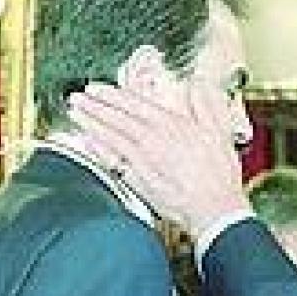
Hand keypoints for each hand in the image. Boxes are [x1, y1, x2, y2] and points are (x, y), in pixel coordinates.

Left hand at [68, 79, 250, 237]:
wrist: (213, 209)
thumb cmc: (218, 175)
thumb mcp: (220, 133)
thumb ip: (206, 106)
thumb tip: (198, 86)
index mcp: (171, 124)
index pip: (134, 104)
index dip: (112, 95)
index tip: (96, 88)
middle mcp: (152, 139)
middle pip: (116, 118)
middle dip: (94, 106)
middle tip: (77, 97)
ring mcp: (141, 160)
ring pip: (109, 136)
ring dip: (90, 123)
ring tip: (76, 114)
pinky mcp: (136, 180)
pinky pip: (111, 160)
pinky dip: (97, 149)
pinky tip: (89, 142)